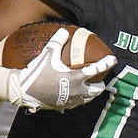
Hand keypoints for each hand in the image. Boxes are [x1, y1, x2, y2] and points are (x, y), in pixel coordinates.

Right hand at [0, 27, 116, 110]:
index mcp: (76, 78)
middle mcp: (77, 91)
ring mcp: (71, 101)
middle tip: (99, 80)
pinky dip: (79, 99)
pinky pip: (76, 104)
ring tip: (88, 88)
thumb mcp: (48, 54)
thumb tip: (64, 30)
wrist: (24, 90)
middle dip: (100, 85)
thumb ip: (57, 41)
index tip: (113, 60)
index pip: (96, 70)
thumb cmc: (37, 72)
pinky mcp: (64, 107)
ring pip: (88, 99)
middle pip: (96, 90)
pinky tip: (74, 95)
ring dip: (90, 94)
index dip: (106, 64)